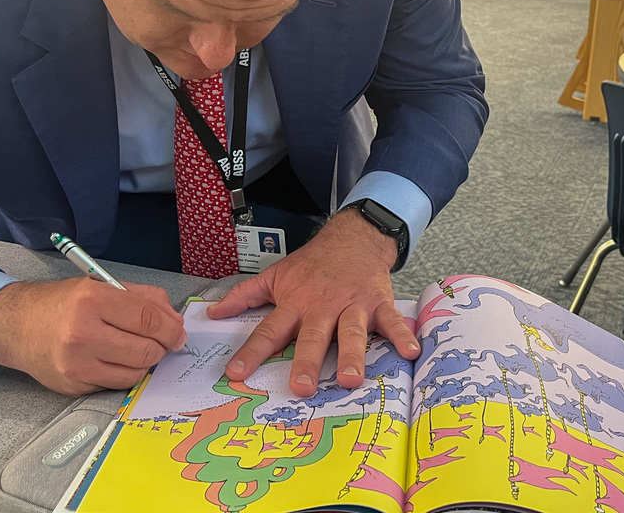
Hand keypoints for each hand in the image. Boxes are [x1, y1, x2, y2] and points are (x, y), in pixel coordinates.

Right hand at [0, 278, 186, 395]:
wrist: (16, 326)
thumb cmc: (62, 303)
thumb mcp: (101, 286)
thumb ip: (143, 298)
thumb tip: (175, 321)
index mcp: (92, 300)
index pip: (147, 318)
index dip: (171, 328)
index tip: (178, 333)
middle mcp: (83, 333)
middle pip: (146, 350)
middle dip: (161, 347)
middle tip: (160, 341)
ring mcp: (77, 364)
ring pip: (135, 372)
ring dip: (144, 362)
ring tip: (136, 348)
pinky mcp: (74, 386)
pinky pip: (116, 385)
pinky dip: (124, 373)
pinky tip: (115, 359)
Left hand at [206, 209, 420, 396]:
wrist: (352, 236)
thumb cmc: (312, 264)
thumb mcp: (276, 275)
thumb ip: (245, 296)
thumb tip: (213, 313)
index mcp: (295, 302)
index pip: (269, 330)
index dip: (251, 352)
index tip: (236, 374)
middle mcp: (322, 306)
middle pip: (312, 336)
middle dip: (306, 361)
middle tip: (300, 387)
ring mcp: (352, 304)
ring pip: (351, 332)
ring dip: (351, 355)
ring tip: (349, 379)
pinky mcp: (378, 302)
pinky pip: (391, 321)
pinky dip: (402, 335)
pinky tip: (410, 351)